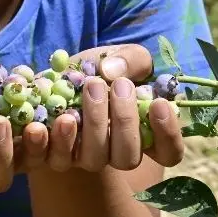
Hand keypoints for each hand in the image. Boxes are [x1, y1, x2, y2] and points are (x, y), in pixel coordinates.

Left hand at [38, 44, 185, 173]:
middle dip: (125, 121)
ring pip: (94, 159)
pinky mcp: (55, 154)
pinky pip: (55, 159)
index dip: (168, 135)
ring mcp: (86, 157)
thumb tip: (111, 71)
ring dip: (94, 125)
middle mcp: (116, 152)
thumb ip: (129, 60)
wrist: (60, 75)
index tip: (159, 104)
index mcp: (144, 133)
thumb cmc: (102, 69)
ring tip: (91, 87)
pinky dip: (51, 141)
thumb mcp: (122, 57)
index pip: (168, 152)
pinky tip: (48, 121)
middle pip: (128, 158)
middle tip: (118, 85)